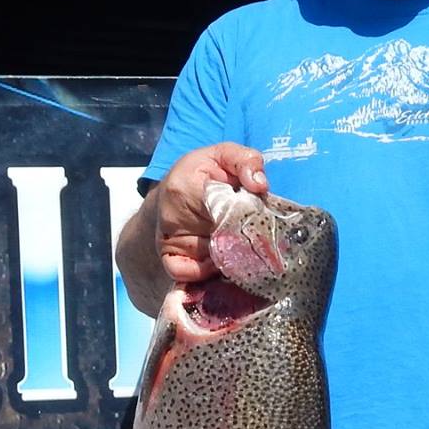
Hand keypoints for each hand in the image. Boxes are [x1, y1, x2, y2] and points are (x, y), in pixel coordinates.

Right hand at [155, 143, 267, 282]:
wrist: (168, 194)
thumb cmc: (200, 173)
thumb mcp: (223, 155)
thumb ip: (246, 160)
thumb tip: (260, 185)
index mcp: (185, 186)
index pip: (222, 208)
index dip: (245, 215)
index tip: (256, 213)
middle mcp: (173, 216)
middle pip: (220, 237)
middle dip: (243, 237)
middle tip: (257, 235)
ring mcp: (169, 239)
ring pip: (210, 258)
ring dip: (230, 256)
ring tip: (240, 244)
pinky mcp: (168, 257)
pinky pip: (189, 274)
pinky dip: (206, 272)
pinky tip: (218, 259)